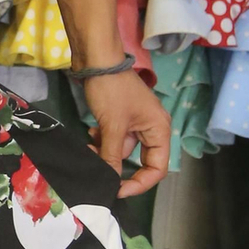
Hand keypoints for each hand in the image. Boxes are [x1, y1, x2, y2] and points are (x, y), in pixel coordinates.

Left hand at [83, 70, 169, 198]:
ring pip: (122, 150)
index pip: (157, 168)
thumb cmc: (111, 90)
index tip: (117, 190)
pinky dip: (102, 140)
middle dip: (118, 166)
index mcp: (159, 130)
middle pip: (140, 161)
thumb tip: (110, 181)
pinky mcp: (120, 117)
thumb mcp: (112, 126)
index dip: (139, 183)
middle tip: (100, 173)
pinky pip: (114, 138)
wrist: (96, 58)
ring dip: (105, 152)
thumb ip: (112, 156)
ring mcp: (135, 122)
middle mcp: (151, 128)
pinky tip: (89, 134)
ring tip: (89, 147)